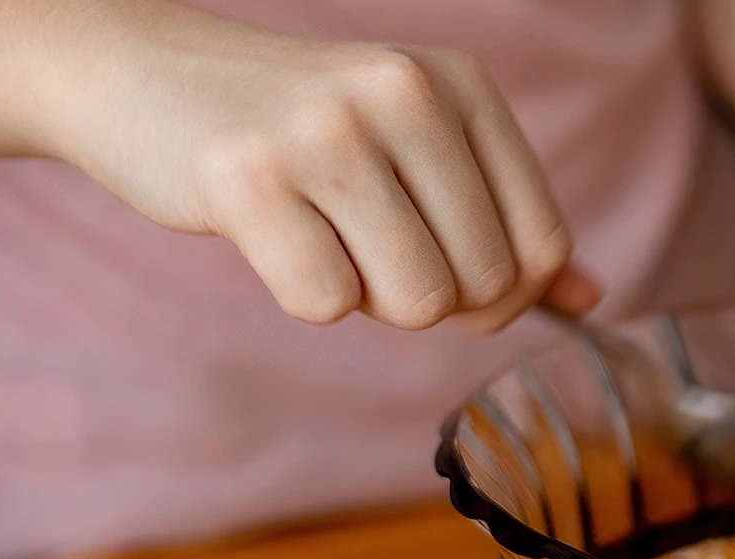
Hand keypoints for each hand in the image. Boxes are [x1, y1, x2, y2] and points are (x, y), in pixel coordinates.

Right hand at [42, 2, 597, 329]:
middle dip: (429, 299)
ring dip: (368, 299)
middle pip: (482, 285)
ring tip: (324, 235)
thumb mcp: (419, 151)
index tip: (450, 276)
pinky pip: (326, 306)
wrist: (142, 75)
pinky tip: (273, 235)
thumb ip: (506, 222)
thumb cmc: (301, 131)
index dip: (505, 296)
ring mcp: (328, 131)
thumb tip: (592, 302)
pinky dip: (302, 295)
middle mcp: (406, 94)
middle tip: (366, 247)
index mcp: (463, 86)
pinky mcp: (251, 178)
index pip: (542, 245)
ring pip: (415, 302)